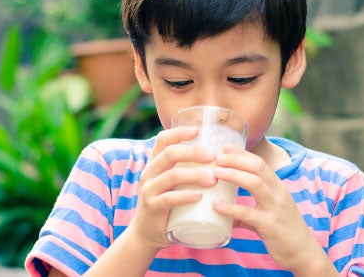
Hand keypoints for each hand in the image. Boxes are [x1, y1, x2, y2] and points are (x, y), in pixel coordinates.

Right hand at [128, 126, 216, 250]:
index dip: (179, 132)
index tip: (198, 130)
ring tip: (213, 179)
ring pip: (172, 175)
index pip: (163, 140)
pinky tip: (199, 196)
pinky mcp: (153, 207)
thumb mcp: (172, 183)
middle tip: (213, 157)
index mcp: (154, 163)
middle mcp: (149, 173)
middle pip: (170, 154)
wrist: (146, 233)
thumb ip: (186, 170)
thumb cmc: (167, 204)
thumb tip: (218, 158)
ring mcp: (149, 190)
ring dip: (195, 175)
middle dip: (194, 152)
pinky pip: (169, 198)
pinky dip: (185, 196)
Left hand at [212, 145, 335, 274]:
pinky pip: (247, 213)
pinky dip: (230, 208)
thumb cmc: (285, 232)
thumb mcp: (270, 213)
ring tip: (216, 173)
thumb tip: (224, 210)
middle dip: (236, 159)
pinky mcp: (270, 225)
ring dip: (233, 175)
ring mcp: (275, 208)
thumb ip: (249, 209)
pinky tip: (216, 205)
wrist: (304, 253)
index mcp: (279, 187)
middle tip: (217, 158)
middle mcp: (279, 193)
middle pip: (258, 167)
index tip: (225, 147)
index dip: (242, 154)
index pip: (260, 163)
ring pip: (254, 183)